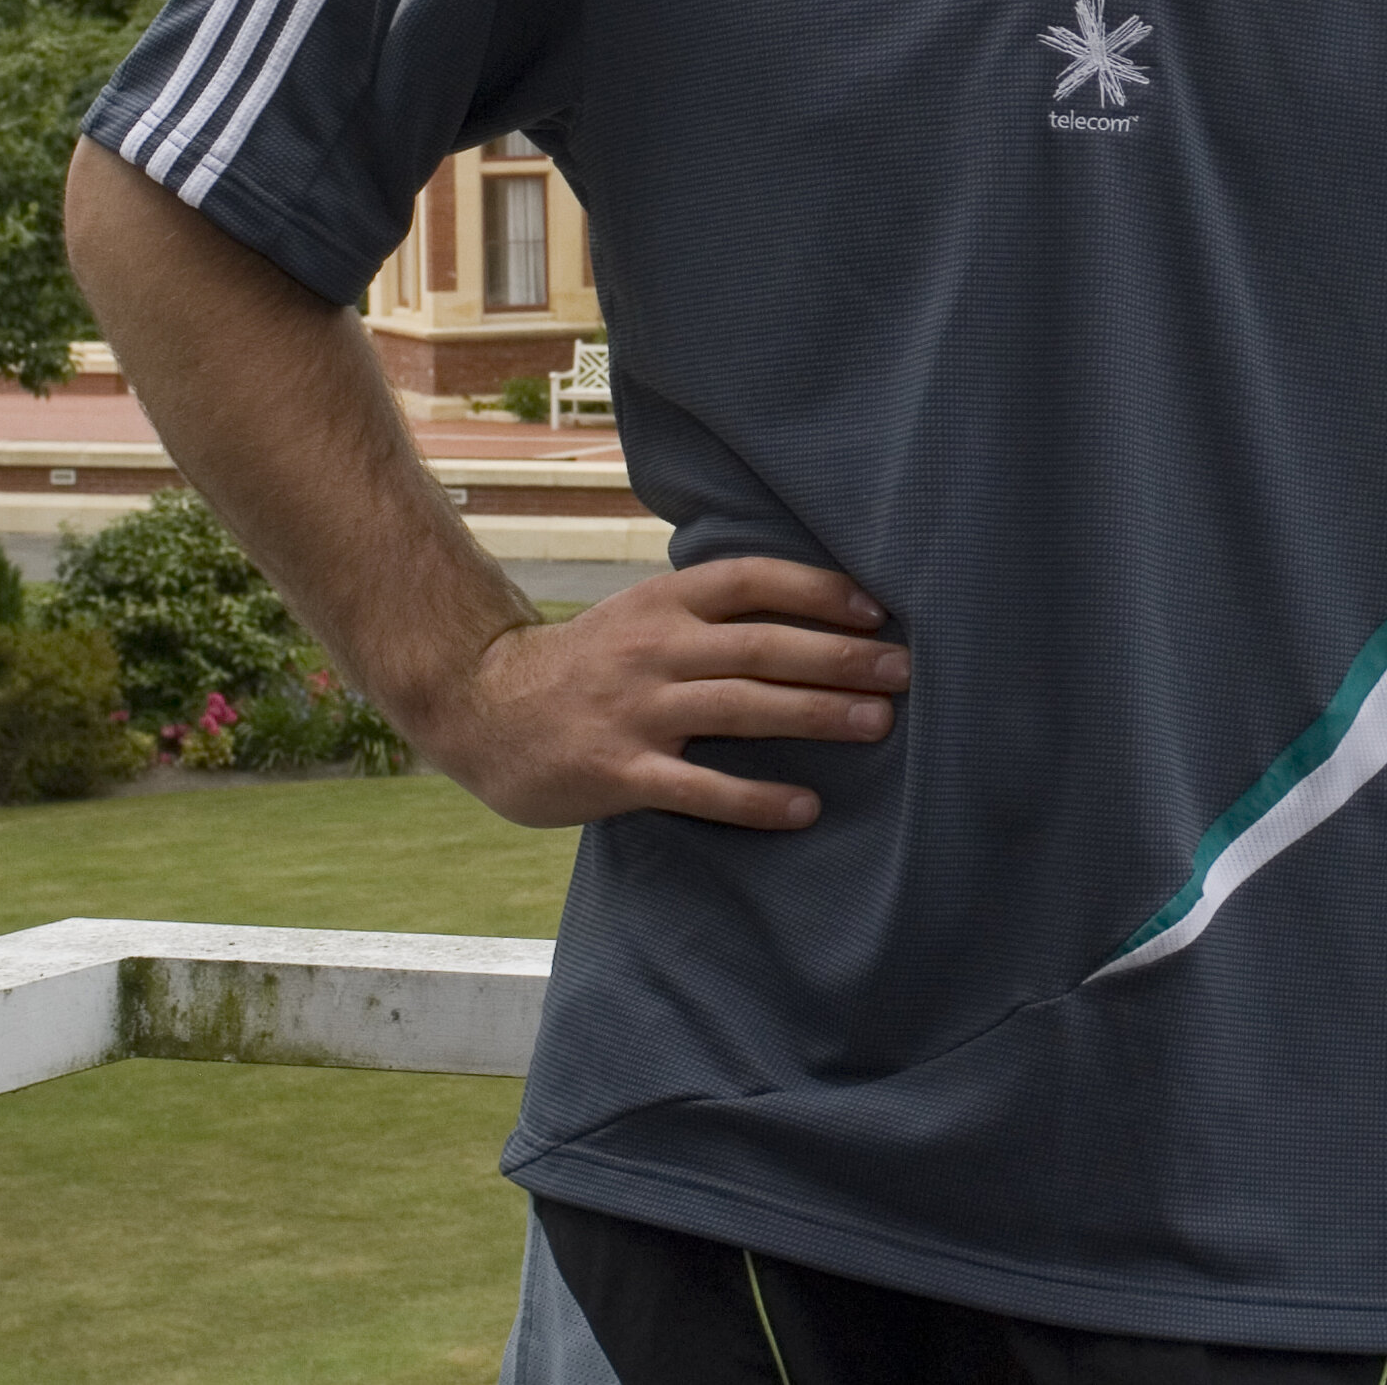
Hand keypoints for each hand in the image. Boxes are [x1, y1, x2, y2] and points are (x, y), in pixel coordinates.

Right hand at [412, 558, 907, 830]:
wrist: (480, 709)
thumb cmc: (587, 664)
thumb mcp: (641, 616)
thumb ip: (710, 612)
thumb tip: (814, 611)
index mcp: (663, 602)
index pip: (752, 579)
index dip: (819, 590)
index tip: (878, 608)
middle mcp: (654, 648)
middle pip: (763, 645)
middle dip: (841, 656)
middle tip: (906, 669)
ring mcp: (635, 711)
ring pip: (742, 708)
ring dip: (817, 714)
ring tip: (879, 724)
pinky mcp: (618, 772)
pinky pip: (700, 788)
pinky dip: (757, 800)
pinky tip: (805, 807)